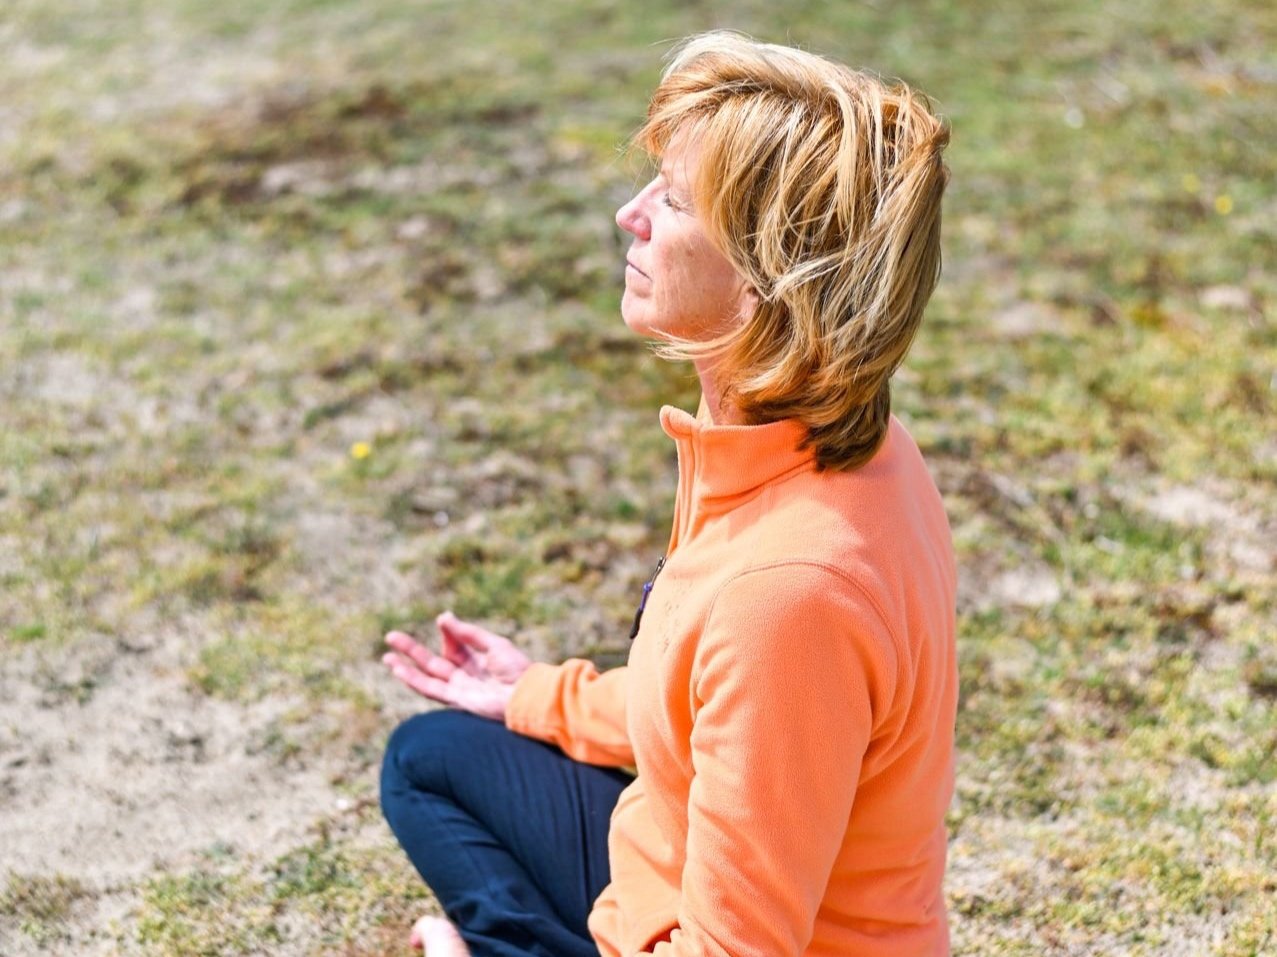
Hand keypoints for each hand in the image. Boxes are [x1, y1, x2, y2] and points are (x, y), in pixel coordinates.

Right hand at [382, 611, 533, 720]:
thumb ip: (468, 633)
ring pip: (426, 677)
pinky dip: (413, 679)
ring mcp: (460, 689)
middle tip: (390, 636)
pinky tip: (399, 670)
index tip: (444, 620)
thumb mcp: (493, 644)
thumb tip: (443, 617)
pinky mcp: (456, 700)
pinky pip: (430, 689)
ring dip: (405, 667)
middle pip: (433, 662)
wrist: (528, 695)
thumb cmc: (517, 670)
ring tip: (386, 657)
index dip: (447, 632)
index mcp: (478, 662)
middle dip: (411, 650)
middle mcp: (466, 676)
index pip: (454, 647)